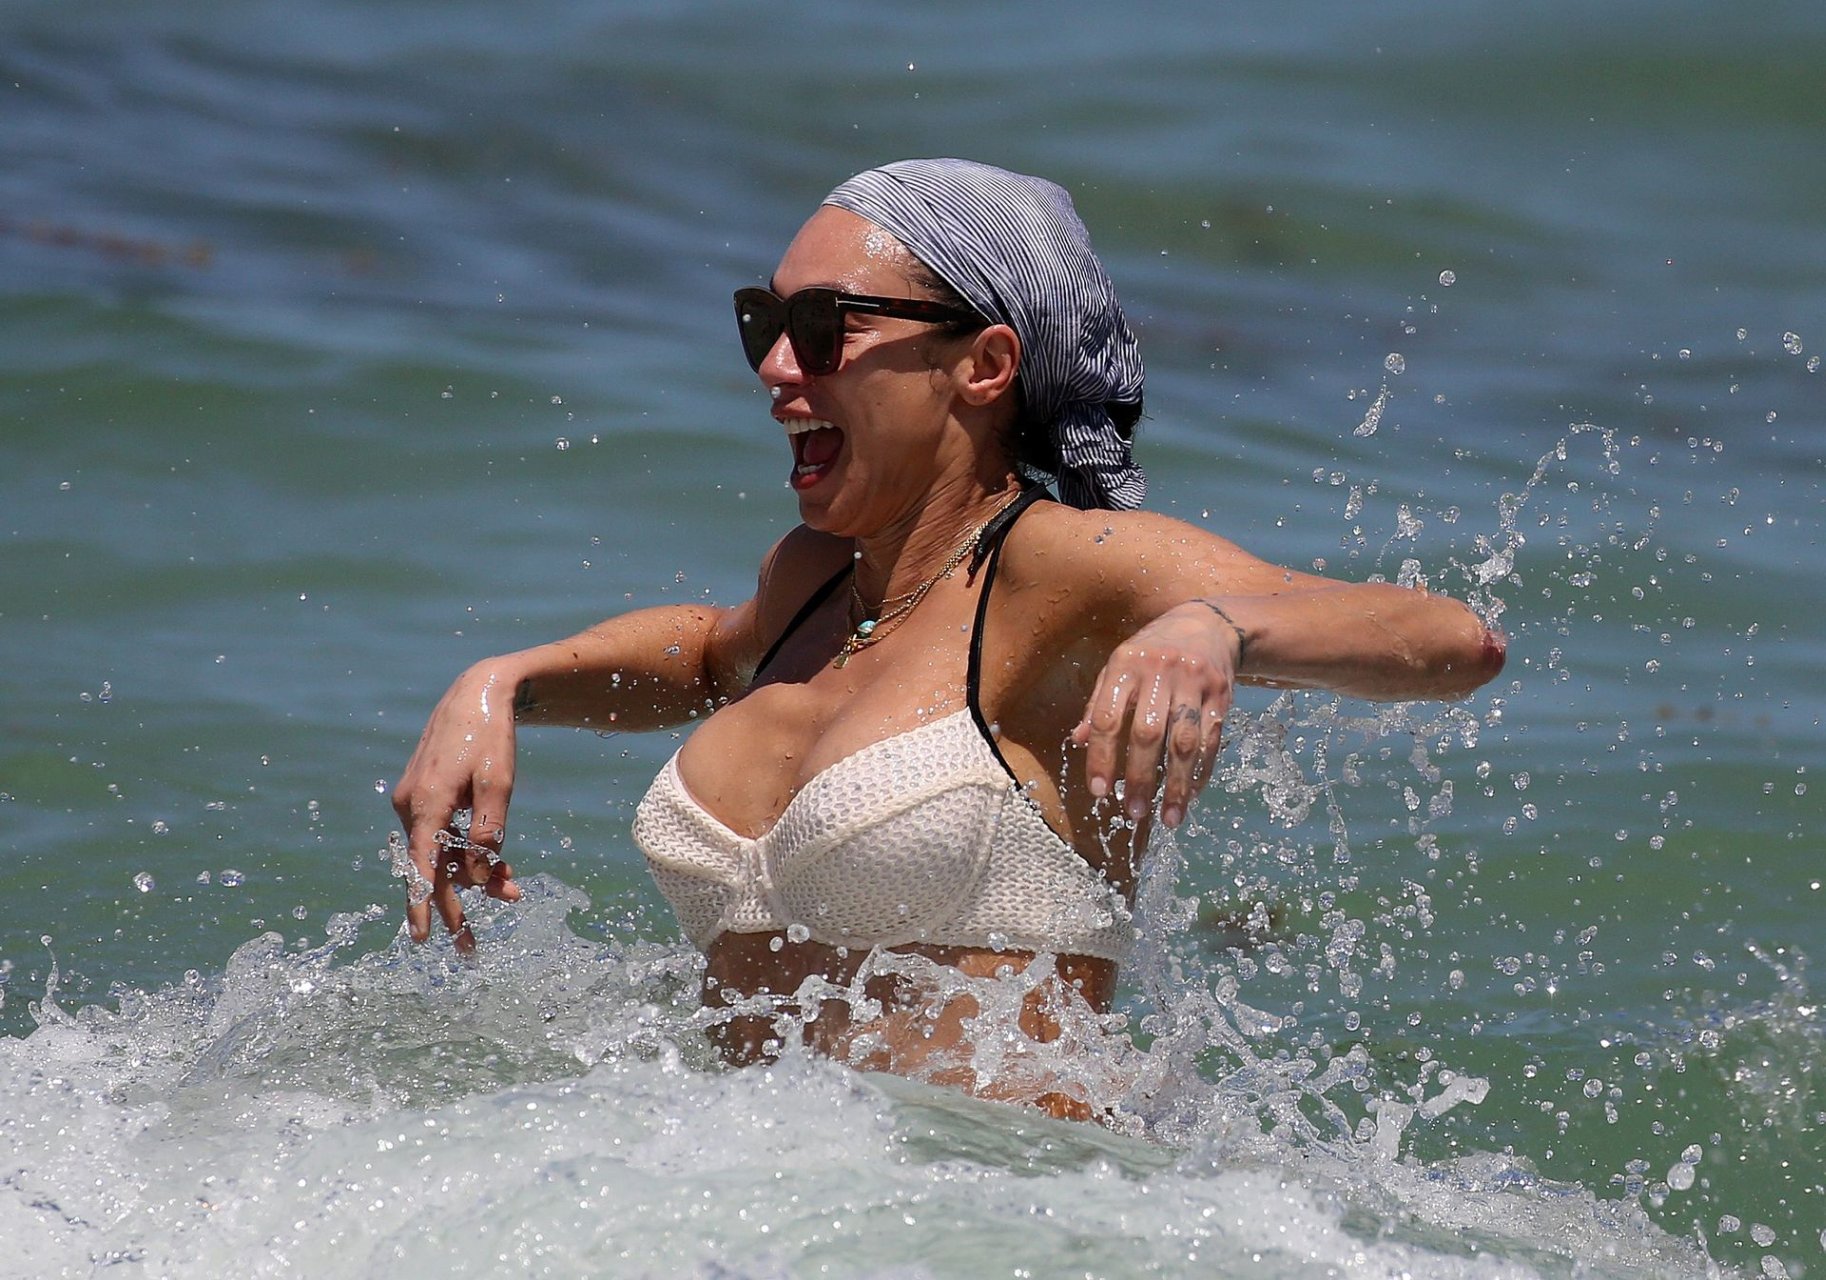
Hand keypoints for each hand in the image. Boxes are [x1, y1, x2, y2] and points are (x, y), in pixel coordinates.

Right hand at [390, 661, 524, 951]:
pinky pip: (446, 836)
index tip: (423, 938)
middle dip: (450, 908)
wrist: (477, 693)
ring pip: (443, 854)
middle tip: (468, 949)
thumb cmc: (490, 736)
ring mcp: (417, 801)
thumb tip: (478, 879)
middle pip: (429, 869)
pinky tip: (501, 871)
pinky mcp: (429, 798)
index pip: (421, 866)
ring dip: (473, 878)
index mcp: (427, 802)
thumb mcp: (499, 783)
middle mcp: (413, 806)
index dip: (424, 905)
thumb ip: (489, 832)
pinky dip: (470, 853)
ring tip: (512, 896)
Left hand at [1070, 600, 1244, 829]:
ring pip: (1185, 742)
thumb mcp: (1118, 668)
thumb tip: (1080, 741)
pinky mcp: (1222, 694)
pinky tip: (1191, 795)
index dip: (1102, 757)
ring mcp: (1195, 683)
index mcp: (1126, 665)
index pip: (1109, 717)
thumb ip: (1098, 704)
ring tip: (1168, 818)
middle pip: (1149, 733)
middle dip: (1140, 777)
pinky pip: (1211, 740)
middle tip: (1133, 812)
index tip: (1099, 792)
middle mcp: (1160, 672)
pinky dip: (1201, 771)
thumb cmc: (1150, 653)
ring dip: (1176, 784)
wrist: (1208, 624)